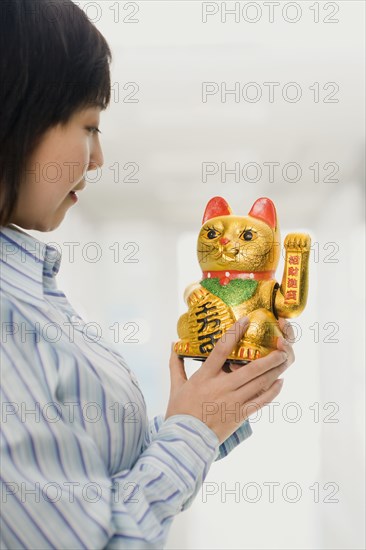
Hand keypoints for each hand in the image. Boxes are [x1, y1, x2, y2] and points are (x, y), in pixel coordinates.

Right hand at [165, 317, 294, 443]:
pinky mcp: (240, 415)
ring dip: (274, 371)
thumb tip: (173, 345)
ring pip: (259, 384)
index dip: (235, 333)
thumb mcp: (176, 385)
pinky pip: (261, 402)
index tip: (246, 320)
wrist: (185, 440)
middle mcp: (221, 387)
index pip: (221, 349)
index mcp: (204, 376)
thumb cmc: (179, 412)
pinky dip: (273, 392)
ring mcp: (233, 402)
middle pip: (251, 369)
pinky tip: (280, 383)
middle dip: (269, 357)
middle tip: (281, 346)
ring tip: (284, 360)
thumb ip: (175, 364)